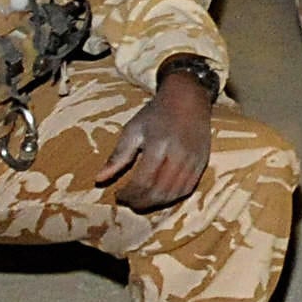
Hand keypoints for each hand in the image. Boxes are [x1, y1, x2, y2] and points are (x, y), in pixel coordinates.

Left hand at [100, 72, 213, 209]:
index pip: (143, 182)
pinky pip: (187, 189)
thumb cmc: (156, 113)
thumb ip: (117, 157)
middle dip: (140, 202)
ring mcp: (193, 160)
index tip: (118, 195)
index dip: (129, 194)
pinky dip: (172, 197)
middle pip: (159, 192)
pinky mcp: (202, 163)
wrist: (188, 98)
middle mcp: (179, 155)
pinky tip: (160, 194)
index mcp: (158, 145)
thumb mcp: (132, 130)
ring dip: (155, 202)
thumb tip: (99, 180)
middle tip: (128, 201)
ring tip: (142, 199)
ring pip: (173, 194)